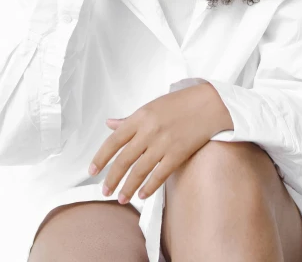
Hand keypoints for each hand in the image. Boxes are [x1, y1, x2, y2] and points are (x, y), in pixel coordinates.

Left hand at [88, 83, 233, 203]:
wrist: (209, 104)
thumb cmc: (180, 103)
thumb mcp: (151, 106)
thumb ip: (129, 119)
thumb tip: (110, 124)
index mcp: (140, 117)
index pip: (114, 140)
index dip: (101, 157)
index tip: (92, 170)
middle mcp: (149, 131)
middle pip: (124, 159)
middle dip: (112, 178)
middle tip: (105, 191)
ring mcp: (163, 143)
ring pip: (139, 171)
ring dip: (128, 188)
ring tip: (121, 198)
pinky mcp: (178, 154)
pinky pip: (159, 175)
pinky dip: (149, 187)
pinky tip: (142, 195)